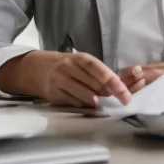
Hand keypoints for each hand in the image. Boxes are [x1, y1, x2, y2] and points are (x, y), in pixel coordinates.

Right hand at [0, 51, 130, 107]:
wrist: (37, 68)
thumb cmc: (67, 66)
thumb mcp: (81, 63)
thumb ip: (98, 73)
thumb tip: (121, 86)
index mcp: (80, 58)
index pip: (100, 70)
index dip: (115, 82)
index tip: (126, 94)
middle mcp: (70, 67)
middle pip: (97, 85)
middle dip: (112, 93)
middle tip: (123, 98)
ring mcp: (61, 81)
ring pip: (87, 96)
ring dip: (97, 101)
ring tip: (99, 100)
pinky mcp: (55, 94)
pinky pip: (76, 103)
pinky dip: (84, 105)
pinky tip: (85, 102)